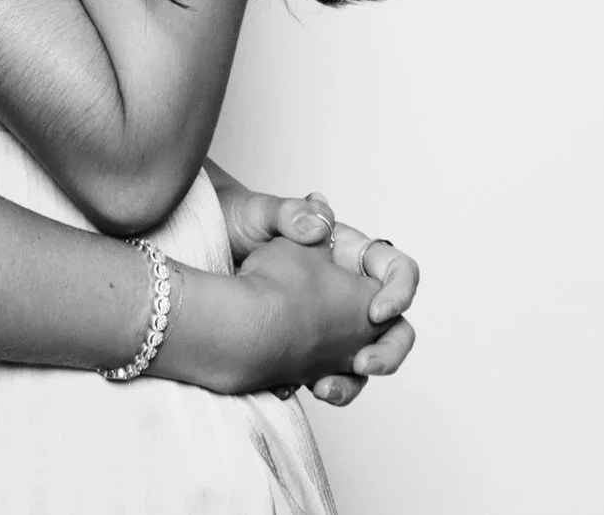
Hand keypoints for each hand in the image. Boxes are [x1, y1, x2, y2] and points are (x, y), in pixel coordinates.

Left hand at [213, 183, 419, 404]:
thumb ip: (289, 213)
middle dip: (389, 352)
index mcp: (349, 255)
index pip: (396, 271)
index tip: (376, 311)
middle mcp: (348, 293)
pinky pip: (327, 377)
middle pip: (395, 327)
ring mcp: (331, 327)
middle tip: (363, 364)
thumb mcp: (259, 212)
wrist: (204, 252)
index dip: (399, 292)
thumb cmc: (238, 223)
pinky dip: (318, 388)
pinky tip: (292, 388)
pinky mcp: (307, 350)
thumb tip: (317, 224)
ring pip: (364, 362)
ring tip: (325, 390)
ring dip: (352, 383)